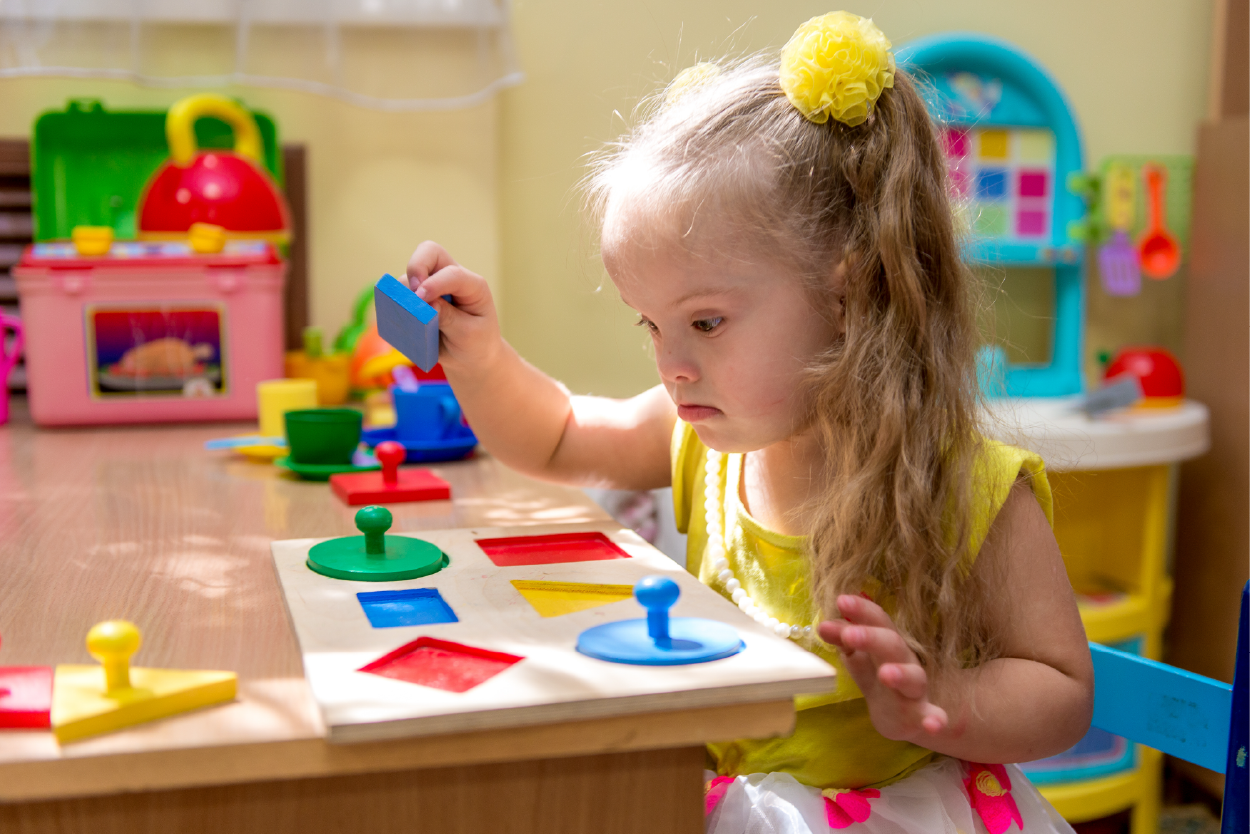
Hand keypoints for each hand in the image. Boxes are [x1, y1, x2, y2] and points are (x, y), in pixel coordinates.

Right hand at [405, 241, 502, 371]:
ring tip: (407, 316)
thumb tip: (426, 302)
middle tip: (412, 292)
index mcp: (472, 285)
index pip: (453, 274)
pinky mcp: (417, 298)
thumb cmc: (477, 343)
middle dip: (416, 266)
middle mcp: (450, 279)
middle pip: (429, 252)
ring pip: (409, 275)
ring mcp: (432, 286)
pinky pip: (399, 293)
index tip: (421, 299)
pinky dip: (396, 303)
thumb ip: (448, 318)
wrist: (471, 358)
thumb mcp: (469, 335)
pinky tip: (400, 320)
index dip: (435, 283)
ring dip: (403, 292)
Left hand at [818, 594, 948, 741]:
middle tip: (850, 634)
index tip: (841, 600)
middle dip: (872, 638)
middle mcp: (904, 661)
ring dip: (901, 674)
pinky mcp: (922, 716)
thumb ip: (842, 640)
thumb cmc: (877, 676)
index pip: (878, 620)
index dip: (861, 610)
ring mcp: (915, 689)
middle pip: (892, 644)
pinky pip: (934, 717)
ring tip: (885, 673)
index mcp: (887, 642)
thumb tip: (823, 625)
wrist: (902, 715)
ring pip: (914, 678)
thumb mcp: (858, 656)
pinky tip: (933, 726)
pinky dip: (936, 720)